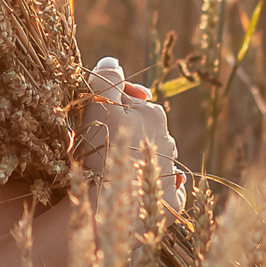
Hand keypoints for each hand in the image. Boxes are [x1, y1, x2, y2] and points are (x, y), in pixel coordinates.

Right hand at [76, 57, 183, 218]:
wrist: (114, 204)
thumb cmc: (103, 151)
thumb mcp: (100, 105)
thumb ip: (106, 79)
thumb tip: (111, 61)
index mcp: (152, 114)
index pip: (130, 101)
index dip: (109, 104)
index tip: (93, 116)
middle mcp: (168, 140)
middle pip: (144, 130)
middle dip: (126, 133)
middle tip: (100, 148)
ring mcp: (172, 172)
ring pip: (154, 159)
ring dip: (137, 162)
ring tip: (115, 173)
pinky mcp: (172, 200)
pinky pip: (163, 188)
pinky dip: (150, 187)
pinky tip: (133, 192)